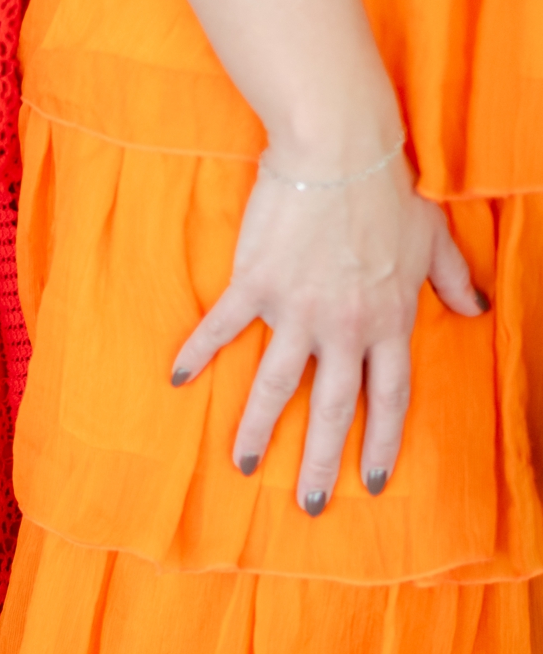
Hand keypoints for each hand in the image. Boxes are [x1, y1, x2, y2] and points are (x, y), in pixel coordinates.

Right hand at [171, 151, 483, 511]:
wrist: (340, 149)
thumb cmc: (389, 189)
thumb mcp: (432, 238)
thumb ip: (452, 280)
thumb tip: (476, 308)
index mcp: (389, 321)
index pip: (390, 398)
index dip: (381, 443)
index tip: (370, 481)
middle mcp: (345, 326)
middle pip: (334, 409)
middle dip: (320, 463)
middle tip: (309, 505)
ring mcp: (297, 309)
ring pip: (277, 387)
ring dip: (258, 431)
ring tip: (244, 467)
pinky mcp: (257, 284)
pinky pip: (222, 328)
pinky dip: (197, 352)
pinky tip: (177, 378)